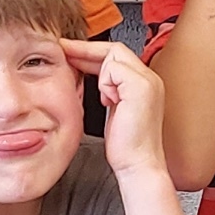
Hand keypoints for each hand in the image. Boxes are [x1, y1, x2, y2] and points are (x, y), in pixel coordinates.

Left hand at [69, 35, 170, 180]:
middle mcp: (150, 79)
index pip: (118, 56)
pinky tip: (107, 100)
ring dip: (98, 71)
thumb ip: (109, 90)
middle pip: (115, 49)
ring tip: (98, 92)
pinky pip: (114, 69)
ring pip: (114, 56)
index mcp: (146, 84)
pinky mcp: (140, 87)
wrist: (137, 165)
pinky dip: (104, 82)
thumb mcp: (114, 111)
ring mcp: (148, 81)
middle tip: (63, 50)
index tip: (70, 53)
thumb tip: (90, 75)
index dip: (92, 52)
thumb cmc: (126, 146)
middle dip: (86, 49)